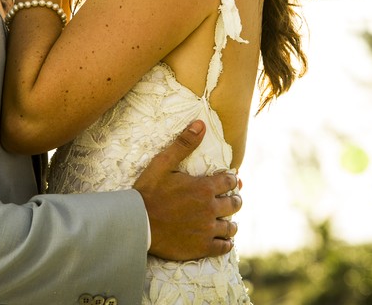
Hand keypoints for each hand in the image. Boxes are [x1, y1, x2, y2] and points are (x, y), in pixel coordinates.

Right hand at [133, 120, 241, 260]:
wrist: (136, 223)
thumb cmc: (148, 192)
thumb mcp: (163, 163)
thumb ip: (184, 144)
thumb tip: (201, 124)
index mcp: (204, 187)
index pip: (229, 181)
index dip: (231, 180)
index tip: (229, 181)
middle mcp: (210, 208)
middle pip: (235, 203)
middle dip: (234, 199)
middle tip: (231, 200)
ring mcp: (207, 229)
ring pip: (231, 226)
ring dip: (231, 222)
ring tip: (228, 221)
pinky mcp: (202, 247)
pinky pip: (223, 246)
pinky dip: (226, 242)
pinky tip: (223, 240)